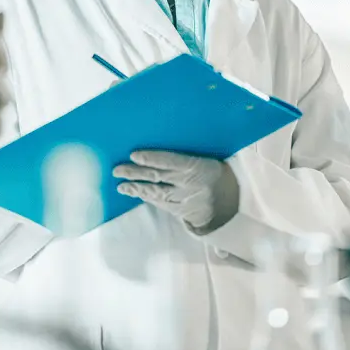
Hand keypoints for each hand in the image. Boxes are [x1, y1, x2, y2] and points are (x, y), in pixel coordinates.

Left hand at [113, 151, 238, 233]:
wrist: (232, 199)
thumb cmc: (213, 171)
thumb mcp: (204, 158)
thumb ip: (183, 153)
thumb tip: (157, 138)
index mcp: (197, 165)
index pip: (171, 160)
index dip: (151, 158)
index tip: (133, 154)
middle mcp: (190, 183)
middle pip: (158, 177)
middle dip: (135, 173)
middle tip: (117, 170)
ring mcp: (186, 199)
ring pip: (156, 192)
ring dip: (136, 188)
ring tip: (120, 185)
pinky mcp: (182, 211)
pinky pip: (161, 203)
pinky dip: (146, 197)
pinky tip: (134, 192)